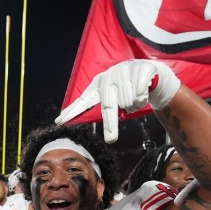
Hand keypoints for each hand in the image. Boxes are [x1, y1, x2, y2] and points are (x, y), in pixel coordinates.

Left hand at [55, 59, 180, 142]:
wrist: (151, 72)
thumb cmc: (130, 88)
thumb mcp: (116, 96)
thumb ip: (108, 107)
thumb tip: (106, 131)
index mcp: (100, 84)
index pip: (83, 100)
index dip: (72, 111)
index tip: (59, 121)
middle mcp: (109, 76)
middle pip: (108, 106)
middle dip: (111, 126)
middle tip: (111, 140)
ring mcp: (124, 71)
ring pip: (127, 103)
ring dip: (134, 106)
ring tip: (136, 97)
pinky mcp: (139, 69)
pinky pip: (139, 95)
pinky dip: (143, 99)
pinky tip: (144, 91)